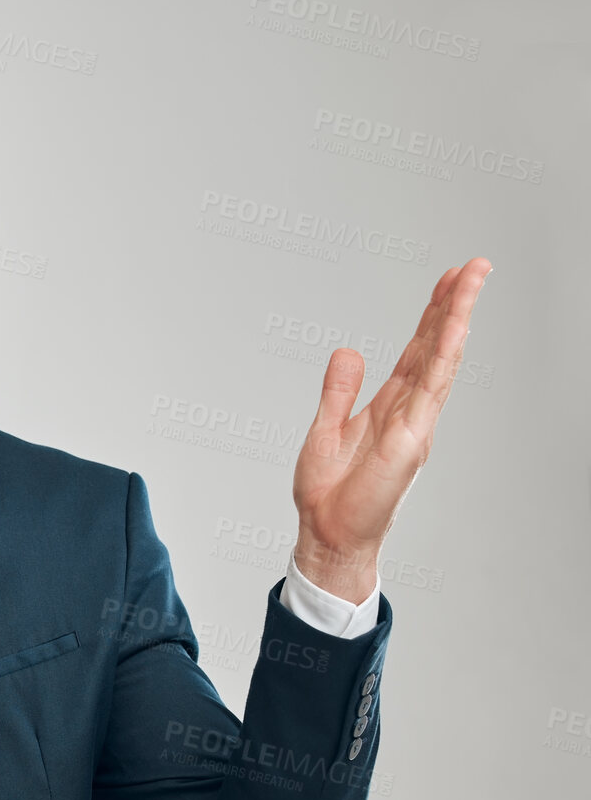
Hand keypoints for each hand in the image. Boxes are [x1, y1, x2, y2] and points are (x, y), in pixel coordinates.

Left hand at [290, 256, 492, 601]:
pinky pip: (431, 388)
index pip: (419, 351)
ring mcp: (416, 423)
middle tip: (474, 265)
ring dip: (456, 318)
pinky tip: (454, 326)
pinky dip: (443, 355)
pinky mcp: (411, 439)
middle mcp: (410, 411)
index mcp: (390, 406)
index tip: (448, 280)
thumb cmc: (329, 493)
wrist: (328, 534)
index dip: (433, 315)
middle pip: (437, 347)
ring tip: (472, 279)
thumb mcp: (326, 428)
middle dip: (454, 305)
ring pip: (442, 361)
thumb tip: (348, 351)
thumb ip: (339, 390)